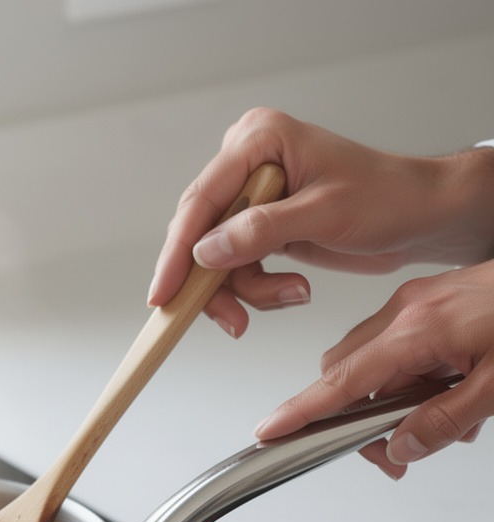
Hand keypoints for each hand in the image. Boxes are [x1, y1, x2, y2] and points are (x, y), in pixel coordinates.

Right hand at [148, 108, 493, 339]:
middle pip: (200, 234)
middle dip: (216, 282)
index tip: (164, 293)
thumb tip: (207, 251)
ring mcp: (251, 198)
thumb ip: (262, 230)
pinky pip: (238, 268)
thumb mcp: (325, 213)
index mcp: (258, 141)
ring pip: (217, 260)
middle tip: (232, 319)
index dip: (178, 252)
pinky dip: (259, 290)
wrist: (419, 217)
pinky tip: (292, 291)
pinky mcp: (260, 227)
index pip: (202, 200)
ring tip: (290, 296)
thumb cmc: (387, 198)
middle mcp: (248, 165)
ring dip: (248, 290)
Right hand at [252, 261, 493, 477]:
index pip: (341, 381)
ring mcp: (419, 303)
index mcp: (417, 331)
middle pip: (351, 374)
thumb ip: (446, 421)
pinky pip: (403, 348)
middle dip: (362, 418)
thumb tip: (401, 446)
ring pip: (378, 364)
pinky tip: (454, 393)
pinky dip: (415, 379)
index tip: (271, 431)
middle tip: (399, 452)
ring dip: (397, 401)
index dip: (302, 411)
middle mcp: (407, 312)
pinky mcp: (433, 302)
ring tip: (450, 422)